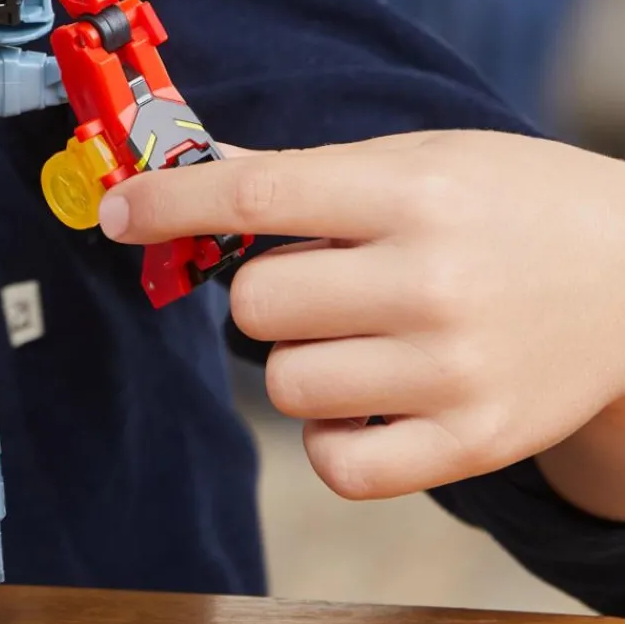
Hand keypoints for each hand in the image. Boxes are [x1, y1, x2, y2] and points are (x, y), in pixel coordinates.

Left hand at [97, 129, 624, 502]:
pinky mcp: (475, 443)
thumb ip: (298, 174)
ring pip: (286, 382)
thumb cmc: (509, 203)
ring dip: (296, 358)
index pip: (254, 197)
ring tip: (356, 332)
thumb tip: (182, 162)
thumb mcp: (414, 158)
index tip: (116, 212)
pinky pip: (339, 464)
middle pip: (257, 303)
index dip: (168, 203)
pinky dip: (331, 436)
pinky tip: (363, 397)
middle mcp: (428, 282)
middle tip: (316, 278)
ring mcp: (453, 371)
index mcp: (407, 194)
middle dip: (262, 290)